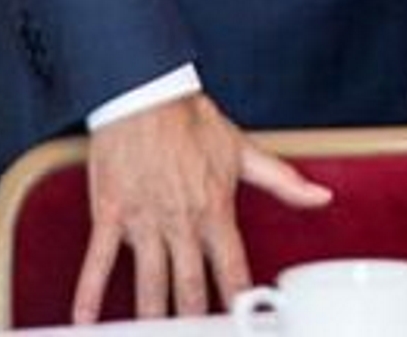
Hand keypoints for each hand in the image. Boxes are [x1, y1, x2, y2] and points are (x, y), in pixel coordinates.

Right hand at [72, 92, 331, 322]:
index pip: (233, 268)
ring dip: (151, 317)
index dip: (240, 300)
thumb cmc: (192, 121)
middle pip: (189, 287)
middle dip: (194, 321)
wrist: (147, 93)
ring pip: (149, 284)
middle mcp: (181, 221)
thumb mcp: (243, 151)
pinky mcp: (110, 213)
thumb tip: (321, 197)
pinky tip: (85, 321)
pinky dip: (89, 293)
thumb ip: (283, 181)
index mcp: (215, 209)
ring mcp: (144, 220)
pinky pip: (98, 261)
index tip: (243, 322)